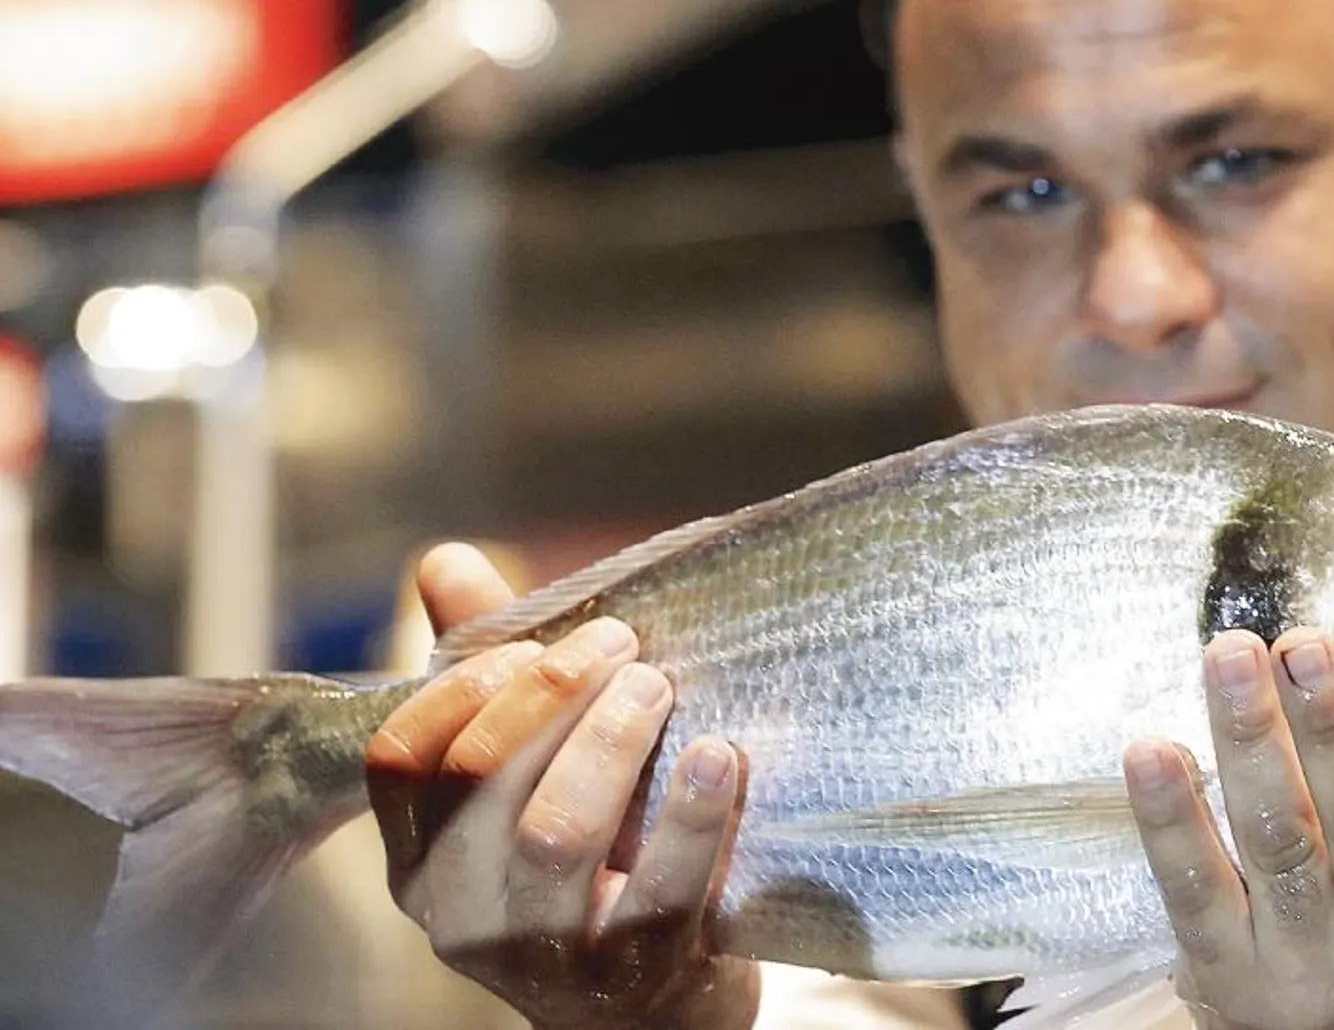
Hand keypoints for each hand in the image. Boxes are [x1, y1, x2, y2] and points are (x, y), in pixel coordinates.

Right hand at [364, 542, 759, 1029]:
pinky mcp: (630, 978)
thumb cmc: (588, 861)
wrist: (656, 1011)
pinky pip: (658, 888)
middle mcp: (459, 913)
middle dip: (551, 690)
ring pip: (554, 829)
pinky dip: (692, 812)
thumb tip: (445, 558)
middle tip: (620, 645)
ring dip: (611, 739)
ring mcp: (543, 955)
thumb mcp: (527, 776)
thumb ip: (488, 671)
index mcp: (420, 858)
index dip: (468, 681)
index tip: (540, 638)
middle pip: (480, 776)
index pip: (403, 754)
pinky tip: (721, 755)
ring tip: (657, 687)